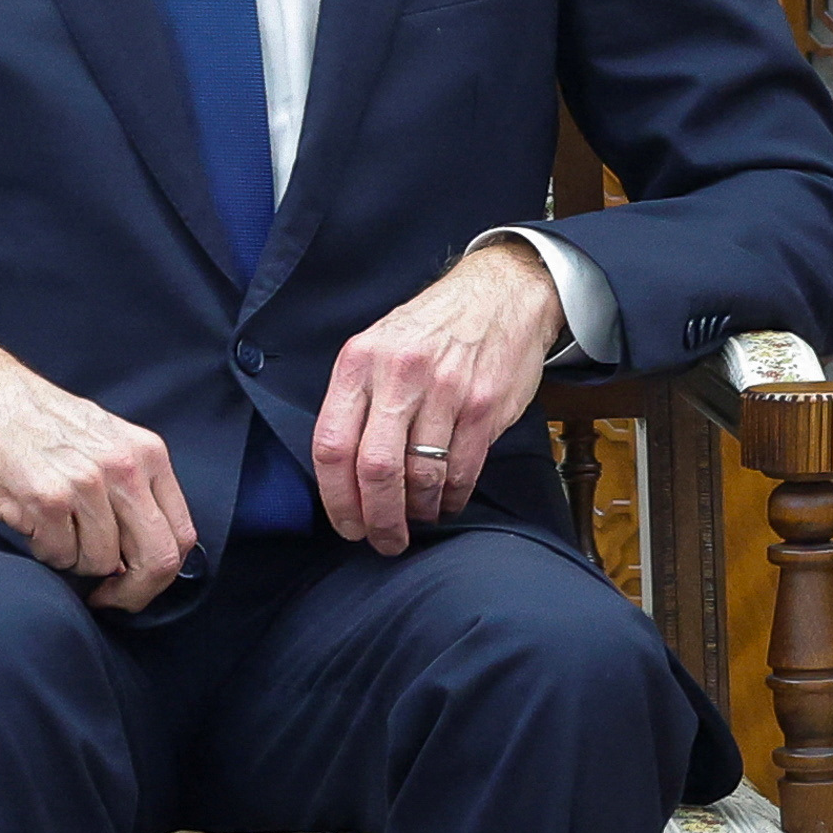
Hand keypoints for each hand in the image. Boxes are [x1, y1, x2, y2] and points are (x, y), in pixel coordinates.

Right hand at [0, 340, 198, 611]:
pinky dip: (46, 553)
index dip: (161, 575)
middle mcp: (124, 469)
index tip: (136, 584)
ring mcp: (85, 485)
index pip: (182, 535)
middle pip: (156, 559)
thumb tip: (145, 550)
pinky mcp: (43, 500)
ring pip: (100, 562)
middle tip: (106, 597)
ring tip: (55, 533)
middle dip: (132, 592)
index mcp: (148, 454)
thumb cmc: (39, 424)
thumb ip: (134, 488)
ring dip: (76, 562)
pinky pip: (59, 556)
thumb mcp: (107, 441)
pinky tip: (32, 525)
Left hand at [309, 239, 564, 554]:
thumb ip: (358, 400)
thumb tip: (343, 471)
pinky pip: (463, 470)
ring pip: (421, 475)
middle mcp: (399, 375)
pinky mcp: (485, 405)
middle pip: (375, 469)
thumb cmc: (433, 328)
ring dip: (417, 511)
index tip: (346, 525)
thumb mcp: (378, 346)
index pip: (331, 445)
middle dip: (377, 518)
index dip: (335, 499)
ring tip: (417, 520)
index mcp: (360, 362)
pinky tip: (447, 501)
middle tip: (383, 540)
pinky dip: (452, 497)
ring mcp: (446, 390)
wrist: (501, 293)